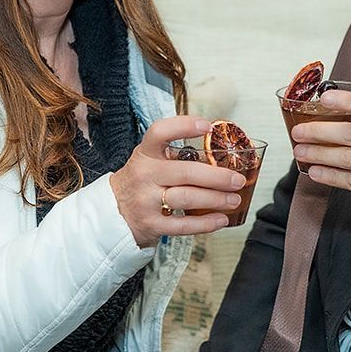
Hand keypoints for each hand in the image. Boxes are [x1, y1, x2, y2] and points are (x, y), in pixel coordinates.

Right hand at [109, 116, 244, 246]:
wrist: (113, 213)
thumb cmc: (141, 182)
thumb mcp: (149, 161)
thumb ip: (176, 156)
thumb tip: (219, 153)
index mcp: (145, 154)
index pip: (160, 132)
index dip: (184, 126)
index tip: (207, 127)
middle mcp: (144, 175)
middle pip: (185, 172)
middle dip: (216, 176)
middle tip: (237, 179)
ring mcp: (146, 201)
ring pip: (186, 198)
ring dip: (215, 199)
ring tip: (234, 199)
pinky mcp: (151, 224)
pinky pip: (183, 225)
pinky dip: (205, 223)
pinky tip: (221, 219)